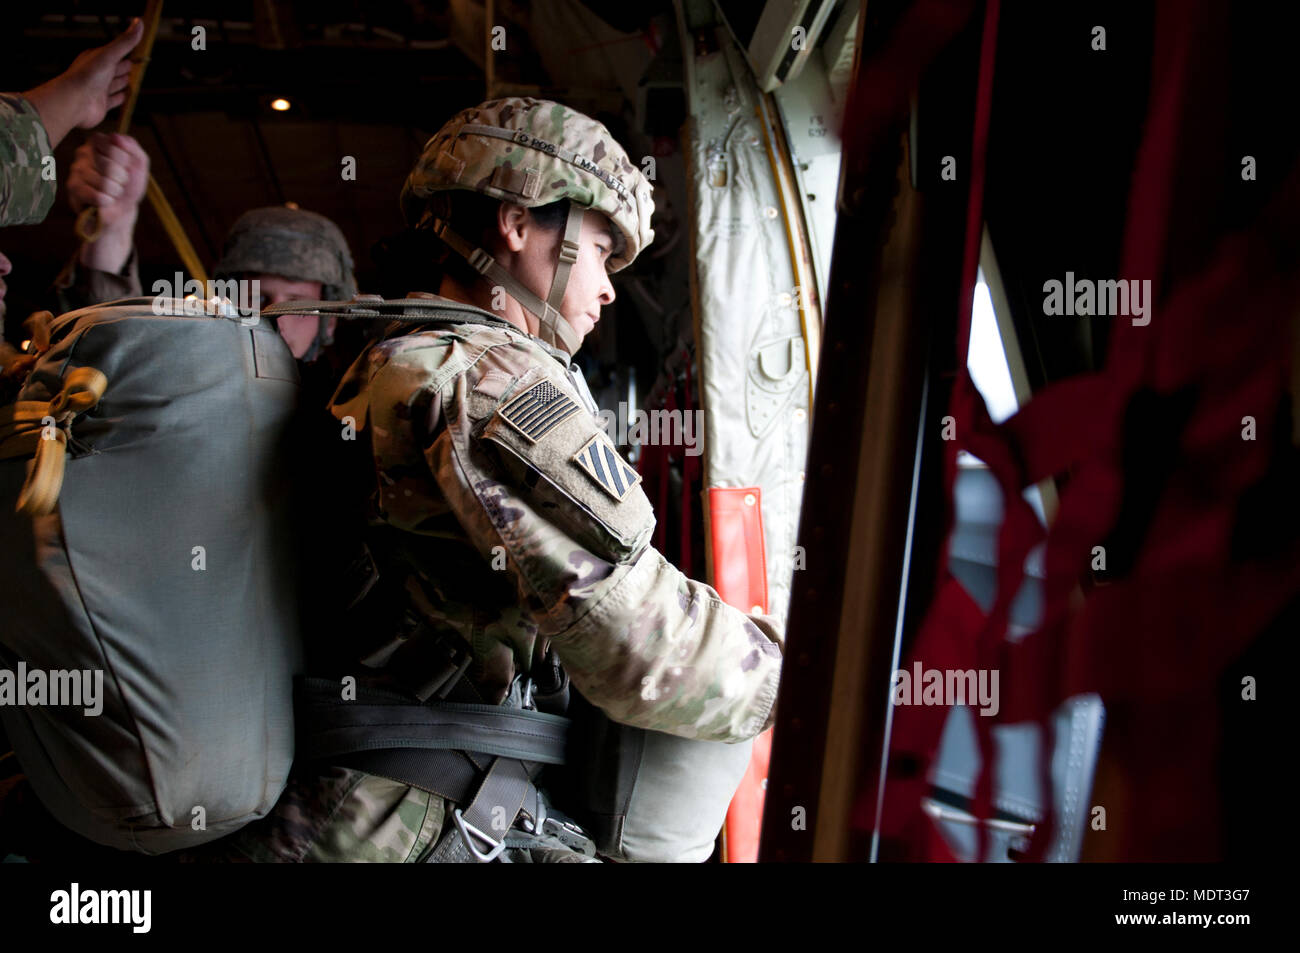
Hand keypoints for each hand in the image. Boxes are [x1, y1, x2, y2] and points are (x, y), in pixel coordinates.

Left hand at [22, 19, 142, 147]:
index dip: (125, 52)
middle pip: (114, 69)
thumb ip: (125, 41)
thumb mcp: (109, 54)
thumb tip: (139, 22)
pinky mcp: (101, 104)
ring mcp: (99, 89)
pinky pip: (113, 100)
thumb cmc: (88, 75)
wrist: (74, 101)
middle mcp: (97, 74)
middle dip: (124, 67)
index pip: (114, 53)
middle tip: (135, 65)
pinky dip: (120, 98)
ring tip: (132, 80)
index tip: (136, 50)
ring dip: (122, 82)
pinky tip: (125, 96)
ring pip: (114, 84)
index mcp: (96, 59)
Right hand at [68, 133, 148, 227]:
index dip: (126, 163)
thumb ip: (133, 148)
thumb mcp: (139, 164)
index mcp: (99, 141)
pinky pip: (95, 195)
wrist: (120, 209)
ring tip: (113, 192)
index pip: (113, 146)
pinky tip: (106, 200)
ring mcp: (76, 169)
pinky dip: (107, 201)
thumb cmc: (128, 184)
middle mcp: (83, 152)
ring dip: (115, 192)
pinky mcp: (72, 187)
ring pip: (103, 182)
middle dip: (122, 179)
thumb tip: (116, 137)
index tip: (127, 168)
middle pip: (108, 165)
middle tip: (120, 183)